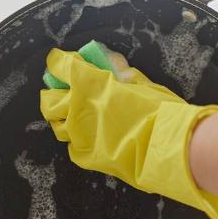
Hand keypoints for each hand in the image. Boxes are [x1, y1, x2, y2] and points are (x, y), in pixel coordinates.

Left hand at [40, 49, 217, 218]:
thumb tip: (115, 68)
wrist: (168, 147)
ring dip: (64, 117)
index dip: (58, 62)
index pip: (61, 67)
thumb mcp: (143, 83)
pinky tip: (92, 136)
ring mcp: (79, 135)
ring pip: (57, 125)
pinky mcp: (86, 156)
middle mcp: (78, 108)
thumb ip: (123, 74)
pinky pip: (73, 146)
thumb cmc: (160, 111)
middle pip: (49, 99)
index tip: (60, 62)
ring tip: (76, 115)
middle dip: (54, 92)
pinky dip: (79, 139)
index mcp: (90, 84)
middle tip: (65, 90)